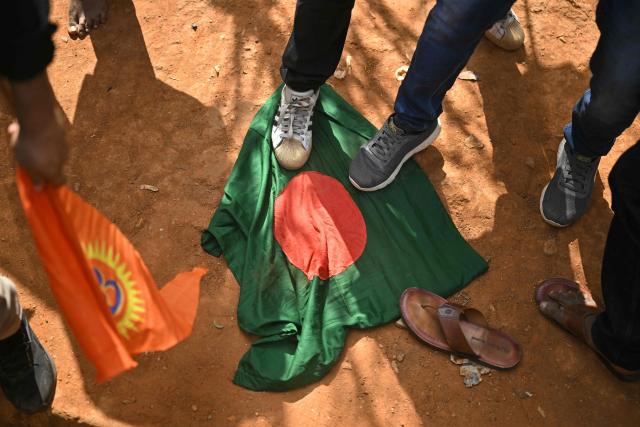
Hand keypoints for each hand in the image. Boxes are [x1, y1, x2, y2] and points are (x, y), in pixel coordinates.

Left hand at [8, 72, 67, 186]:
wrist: (39, 120)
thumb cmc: (29, 146)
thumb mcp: (26, 164)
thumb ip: (34, 176)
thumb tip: (39, 187)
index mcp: (54, 170)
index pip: (60, 182)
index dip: (53, 183)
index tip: (45, 182)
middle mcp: (63, 160)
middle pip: (57, 166)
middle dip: (46, 164)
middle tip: (32, 160)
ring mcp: (65, 145)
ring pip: (54, 151)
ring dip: (44, 149)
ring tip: (28, 142)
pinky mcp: (63, 132)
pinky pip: (53, 138)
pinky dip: (45, 137)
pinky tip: (32, 131)